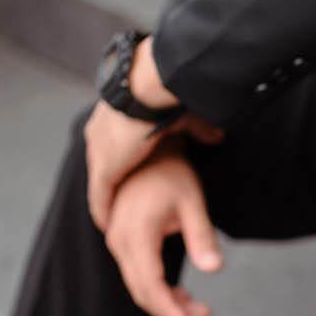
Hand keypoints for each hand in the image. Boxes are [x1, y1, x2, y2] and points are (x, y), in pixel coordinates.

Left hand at [85, 35, 221, 229]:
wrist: (148, 90)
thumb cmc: (164, 93)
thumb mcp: (182, 113)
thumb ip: (197, 128)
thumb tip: (217, 136)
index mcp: (114, 115)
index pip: (113, 142)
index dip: (121, 159)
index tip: (128, 171)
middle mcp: (99, 133)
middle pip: (101, 163)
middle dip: (110, 180)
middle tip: (118, 198)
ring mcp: (99, 152)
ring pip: (98, 182)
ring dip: (104, 200)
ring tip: (110, 219)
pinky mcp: (105, 168)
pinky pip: (99, 196)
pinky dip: (102, 211)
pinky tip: (105, 225)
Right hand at [104, 139, 221, 315]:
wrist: (146, 147)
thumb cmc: (172, 172)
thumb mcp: (193, 202)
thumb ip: (202, 236)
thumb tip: (215, 269)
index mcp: (136, 233)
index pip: (150, 284)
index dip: (169, 310)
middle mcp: (120, 240)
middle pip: (142, 290)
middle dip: (171, 312)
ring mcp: (117, 240)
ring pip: (139, 284)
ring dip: (167, 303)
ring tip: (199, 314)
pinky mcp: (123, 239)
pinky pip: (138, 272)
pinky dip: (160, 288)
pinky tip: (183, 297)